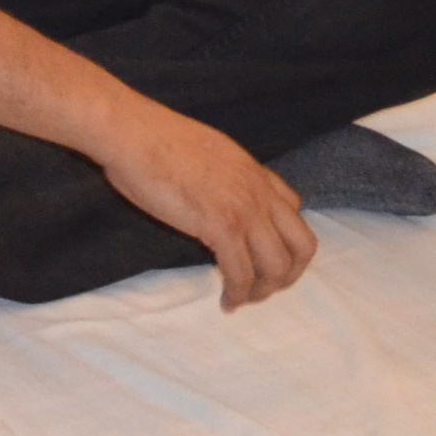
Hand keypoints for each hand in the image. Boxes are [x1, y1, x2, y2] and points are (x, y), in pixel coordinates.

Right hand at [97, 105, 316, 308]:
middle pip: (302, 245)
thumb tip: (213, 194)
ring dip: (264, 291)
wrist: (133, 134)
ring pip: (277, 266)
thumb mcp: (205, 150)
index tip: (263, 251)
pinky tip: (226, 302)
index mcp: (253, 170)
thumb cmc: (152, 138)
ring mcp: (244, 210)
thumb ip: (222, 175)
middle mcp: (258, 192)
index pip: (294, 208)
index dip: (285, 236)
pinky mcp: (221, 227)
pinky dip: (238, 295)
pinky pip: (242, 274)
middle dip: (289, 274)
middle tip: (265, 286)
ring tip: (243, 299)